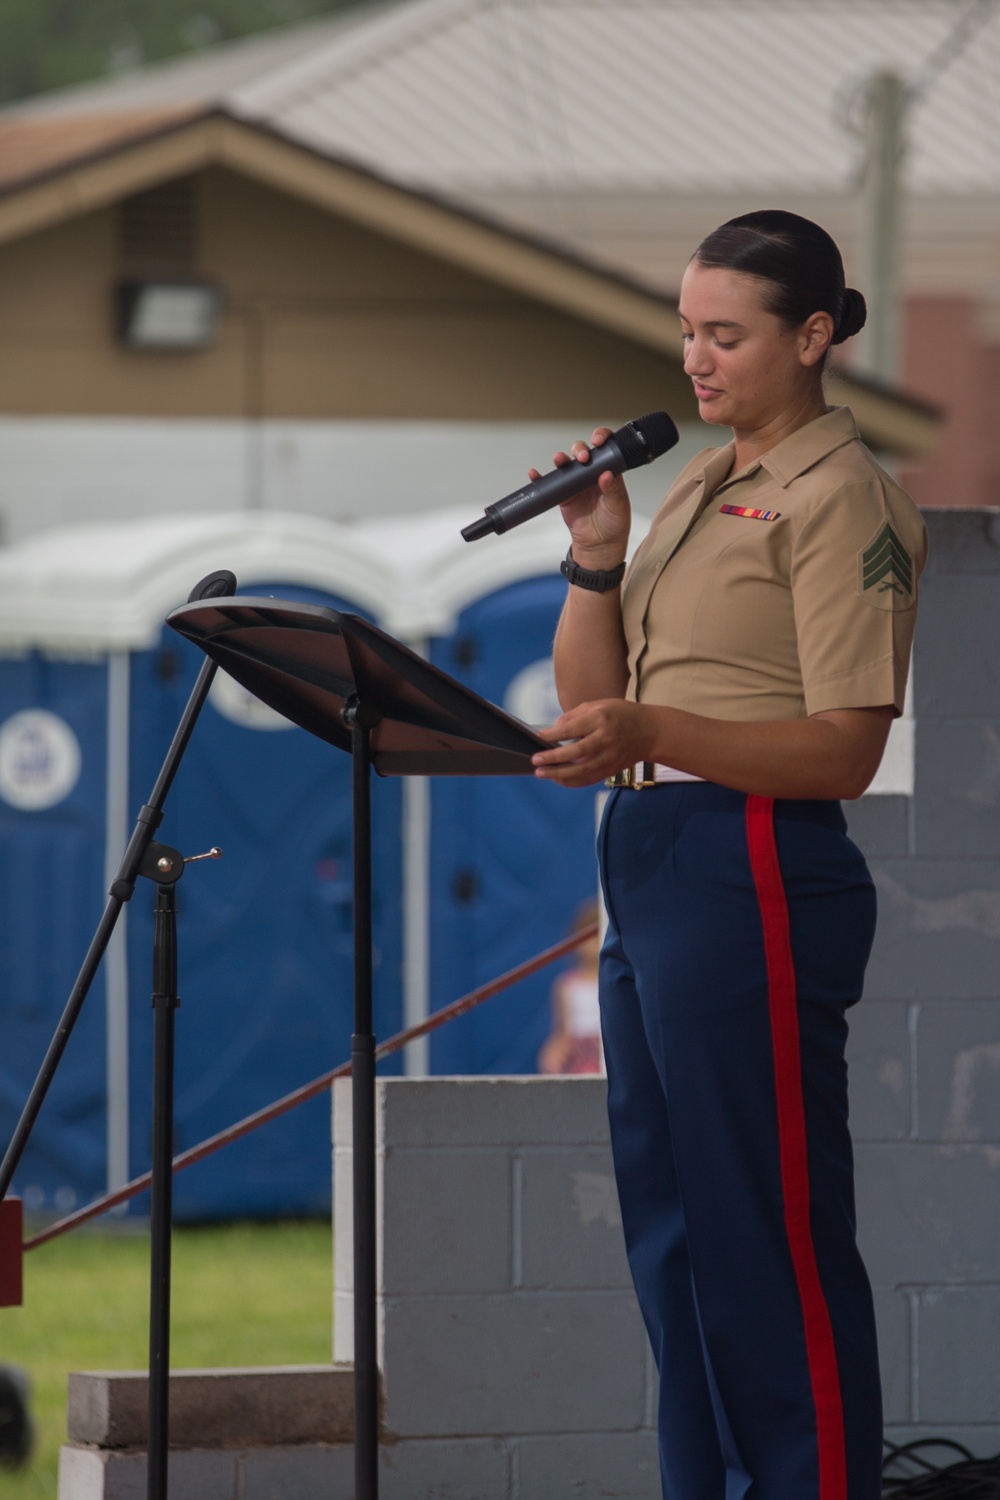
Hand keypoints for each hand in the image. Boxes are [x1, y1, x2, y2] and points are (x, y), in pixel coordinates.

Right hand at [528, 427, 630, 564]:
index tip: (598, 440)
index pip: (606, 448)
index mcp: (609, 471)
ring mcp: (576, 483)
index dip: (601, 438)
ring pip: (566, 464)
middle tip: (582, 457)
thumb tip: (606, 474)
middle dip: (580, 449)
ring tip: (559, 460)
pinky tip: (536, 474)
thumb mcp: (618, 506)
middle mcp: (592, 474)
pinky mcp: (564, 495)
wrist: (599, 545)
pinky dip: (541, 477)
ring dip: (561, 459)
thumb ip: (612, 489)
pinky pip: (551, 483)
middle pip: (583, 452)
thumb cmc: (614, 524)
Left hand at [532, 700, 654, 787]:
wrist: (650, 731)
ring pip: (582, 770)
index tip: (538, 737)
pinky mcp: (612, 769)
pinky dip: (572, 781)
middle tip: (535, 760)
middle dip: (553, 758)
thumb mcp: (599, 705)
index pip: (572, 729)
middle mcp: (606, 739)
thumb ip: (575, 715)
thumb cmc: (622, 714)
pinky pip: (589, 779)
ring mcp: (610, 757)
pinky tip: (558, 779)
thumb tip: (555, 728)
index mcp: (601, 719)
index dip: (553, 735)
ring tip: (541, 773)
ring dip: (559, 774)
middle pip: (576, 752)